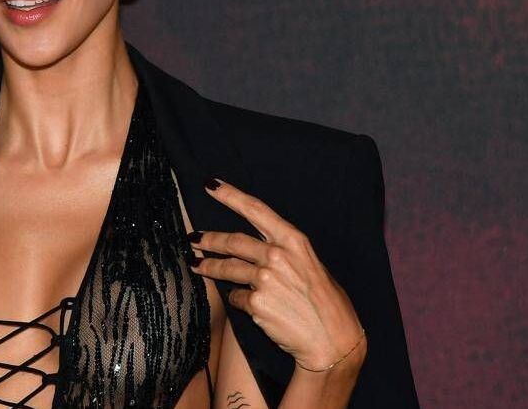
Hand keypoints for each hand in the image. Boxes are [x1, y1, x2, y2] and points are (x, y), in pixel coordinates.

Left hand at [189, 177, 365, 371]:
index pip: (256, 210)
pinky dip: (239, 300)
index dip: (231, 196)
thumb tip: (260, 250)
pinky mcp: (256, 303)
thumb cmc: (327, 305)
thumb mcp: (312, 266)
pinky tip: (247, 306)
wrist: (332, 341)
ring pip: (227, 269)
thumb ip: (286, 254)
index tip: (211, 186)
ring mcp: (265, 279)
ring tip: (196, 265)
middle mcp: (277, 255)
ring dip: (209, 267)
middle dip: (210, 239)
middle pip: (233, 241)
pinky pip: (237, 298)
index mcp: (294, 241)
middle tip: (194, 239)